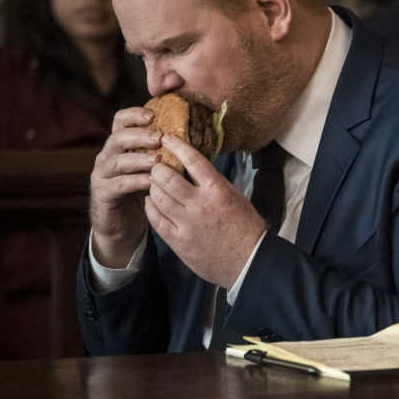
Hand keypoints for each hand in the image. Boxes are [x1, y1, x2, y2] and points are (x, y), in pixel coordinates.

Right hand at [89, 106, 163, 266]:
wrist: (123, 224)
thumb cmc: (144, 190)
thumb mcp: (153, 167)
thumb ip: (164, 151)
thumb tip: (194, 136)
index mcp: (120, 145)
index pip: (120, 121)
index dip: (134, 115)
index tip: (153, 115)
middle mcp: (108, 155)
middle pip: (118, 138)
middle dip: (139, 135)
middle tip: (160, 138)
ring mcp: (102, 174)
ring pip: (115, 160)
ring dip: (138, 158)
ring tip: (157, 160)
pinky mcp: (103, 193)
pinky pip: (118, 184)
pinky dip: (135, 181)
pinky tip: (151, 181)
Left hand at [144, 134, 266, 287]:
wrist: (248, 261)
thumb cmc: (246, 228)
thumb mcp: (236, 197)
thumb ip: (214, 183)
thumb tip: (196, 169)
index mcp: (217, 191)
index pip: (193, 160)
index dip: (177, 146)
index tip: (168, 138)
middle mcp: (199, 205)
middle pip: (167, 178)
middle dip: (158, 168)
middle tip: (157, 165)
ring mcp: (186, 224)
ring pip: (157, 197)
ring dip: (152, 186)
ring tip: (154, 183)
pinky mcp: (178, 240)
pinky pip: (155, 218)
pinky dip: (150, 206)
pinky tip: (151, 201)